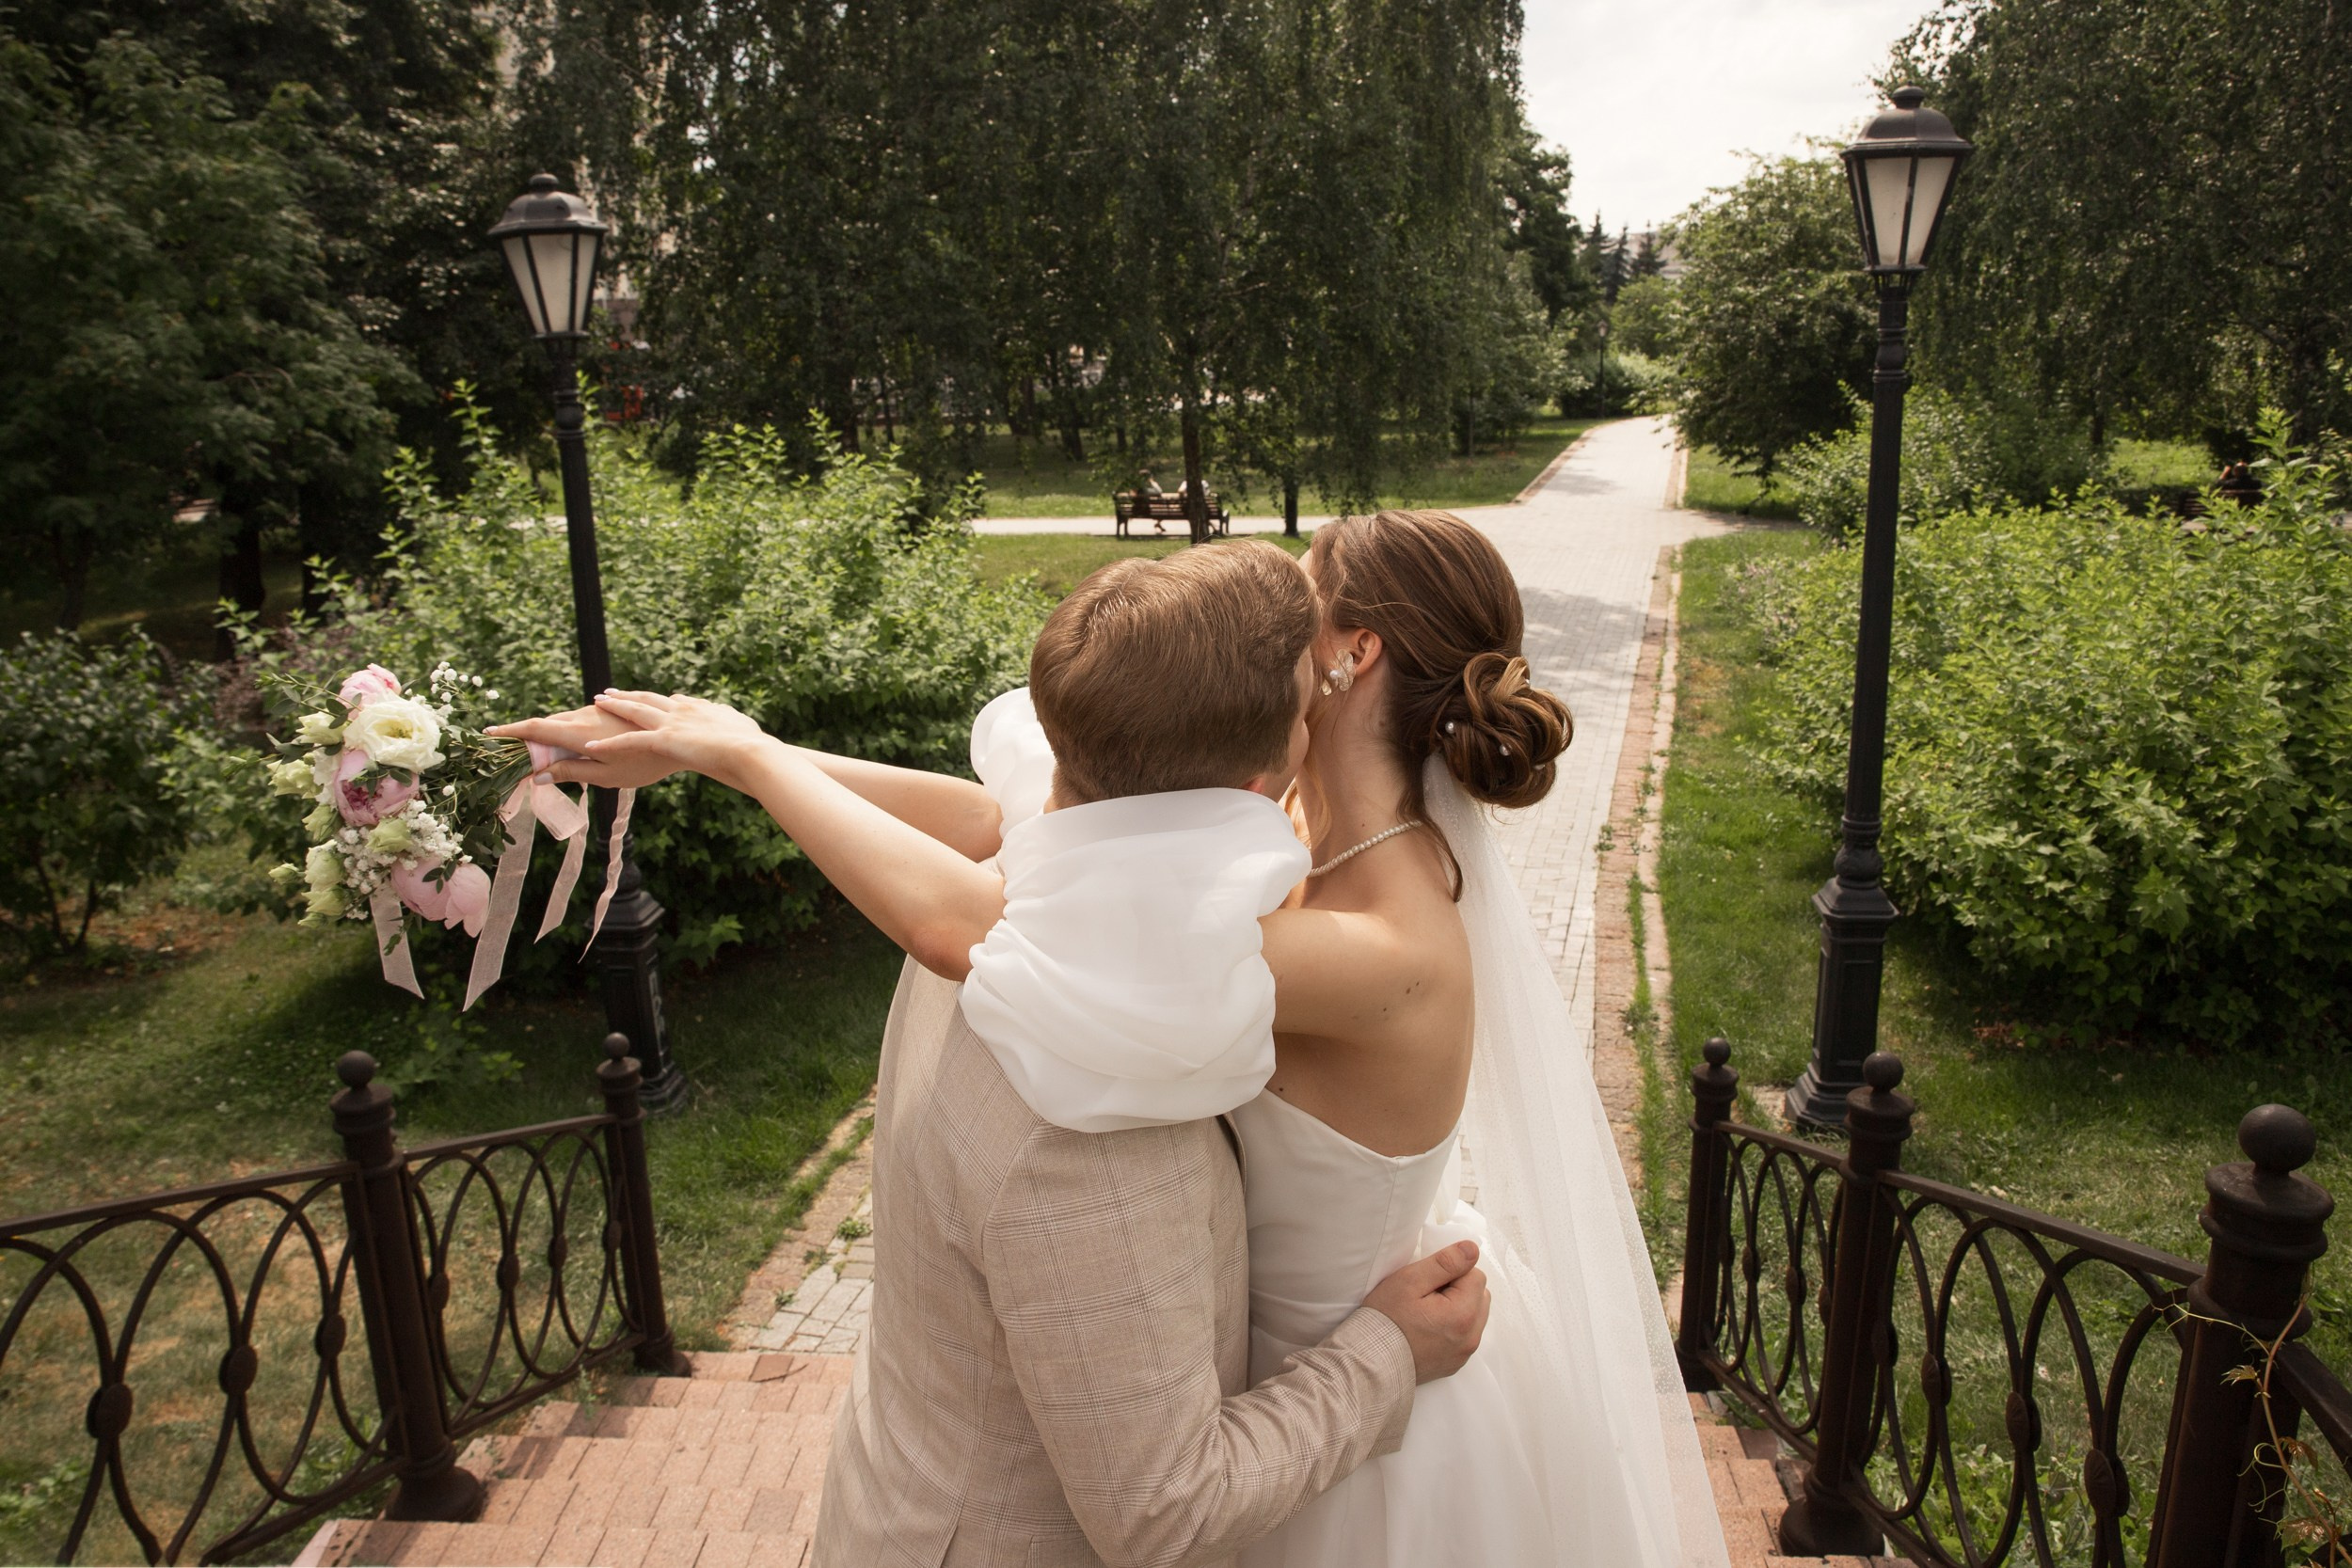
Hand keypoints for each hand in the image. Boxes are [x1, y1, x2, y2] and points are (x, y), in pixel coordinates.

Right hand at [487, 704, 679, 789]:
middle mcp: (585, 715)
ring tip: (547, 754)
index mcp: (578, 733)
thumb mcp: (605, 777)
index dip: (510, 731)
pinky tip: (578, 739)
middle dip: (528, 737)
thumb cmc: (644, 764)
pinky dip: (573, 727)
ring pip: (567, 720)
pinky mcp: (612, 707)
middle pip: (548, 724)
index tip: (488, 733)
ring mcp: (599, 709)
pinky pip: (584, 716)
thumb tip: (536, 775)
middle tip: (514, 754)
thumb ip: (569, 772)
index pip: (535, 729)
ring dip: (553, 734)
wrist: (680, 740)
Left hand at [578, 690, 771, 790]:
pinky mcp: (663, 740)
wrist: (748, 750)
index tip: (645, 699)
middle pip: (648, 700)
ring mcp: (671, 723)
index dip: (657, 701)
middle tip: (610, 692)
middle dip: (627, 696)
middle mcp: (681, 710)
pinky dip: (608, 744)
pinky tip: (591, 746)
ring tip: (597, 702)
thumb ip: (728, 717)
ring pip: (634, 712)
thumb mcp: (740, 725)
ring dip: (614, 706)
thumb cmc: (750, 743)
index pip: (674, 701)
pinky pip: (628, 741)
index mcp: (700, 708)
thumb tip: (727, 713)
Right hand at [1361, 1240, 1487, 1383]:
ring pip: (1475, 1315)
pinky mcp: (1455, 1363)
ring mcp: (1464, 1353)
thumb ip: (1445, 1262)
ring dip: (1458, 1307)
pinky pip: (1465, 1335)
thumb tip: (1472, 1250)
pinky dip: (1453, 1327)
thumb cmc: (1386, 1320)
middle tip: (1427, 1295)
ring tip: (1427, 1312)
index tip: (1429, 1282)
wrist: (1371, 1362)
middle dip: (1459, 1289)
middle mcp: (1470, 1337)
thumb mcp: (1410, 1281)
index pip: (1476, 1275)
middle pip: (1479, 1296)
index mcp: (1463, 1314)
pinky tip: (1428, 1328)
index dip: (1452, 1272)